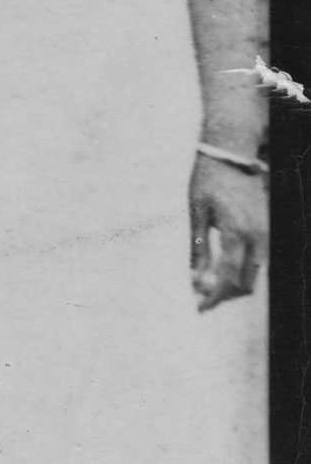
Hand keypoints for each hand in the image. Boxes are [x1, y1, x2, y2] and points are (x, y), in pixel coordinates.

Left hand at [190, 155, 266, 309]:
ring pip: (256, 273)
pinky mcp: (268, 228)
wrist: (231, 155)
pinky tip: (224, 271)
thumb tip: (196, 279)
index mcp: (237, 232)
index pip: (227, 277)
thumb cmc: (208, 181)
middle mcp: (258, 236)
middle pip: (247, 282)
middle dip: (225, 296)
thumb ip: (200, 248)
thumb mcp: (196, 213)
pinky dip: (243, 271)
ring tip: (209, 288)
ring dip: (235, 285)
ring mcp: (267, 232)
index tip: (200, 307)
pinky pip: (259, 260)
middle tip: (203, 300)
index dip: (214, 296)